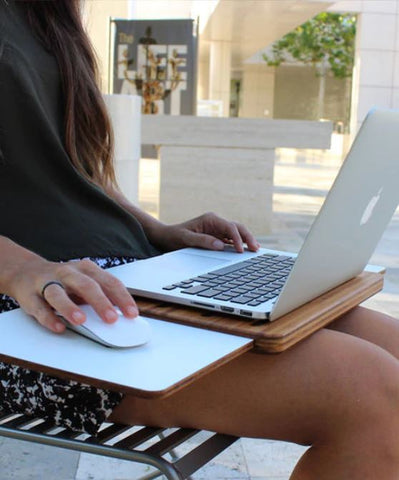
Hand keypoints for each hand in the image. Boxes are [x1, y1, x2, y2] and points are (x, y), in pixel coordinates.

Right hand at [6, 256, 137, 333]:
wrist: (26, 272)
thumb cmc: (63, 281)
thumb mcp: (85, 282)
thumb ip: (101, 295)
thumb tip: (122, 314)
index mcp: (86, 269)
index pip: (109, 282)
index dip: (122, 298)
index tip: (132, 314)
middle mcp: (67, 273)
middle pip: (86, 285)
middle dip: (100, 302)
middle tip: (112, 319)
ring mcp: (47, 282)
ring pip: (57, 293)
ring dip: (69, 307)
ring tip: (81, 320)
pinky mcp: (29, 295)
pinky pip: (39, 307)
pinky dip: (48, 318)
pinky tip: (58, 327)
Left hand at [148, 212, 259, 252]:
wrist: (166, 236)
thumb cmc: (175, 236)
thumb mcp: (186, 239)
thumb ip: (203, 241)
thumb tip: (220, 246)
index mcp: (211, 219)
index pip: (229, 227)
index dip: (237, 239)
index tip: (241, 251)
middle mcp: (216, 222)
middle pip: (237, 227)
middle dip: (247, 237)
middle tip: (255, 248)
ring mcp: (218, 229)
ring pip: (237, 233)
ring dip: (246, 240)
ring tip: (255, 250)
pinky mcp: (217, 236)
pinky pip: (231, 239)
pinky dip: (240, 244)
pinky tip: (246, 251)